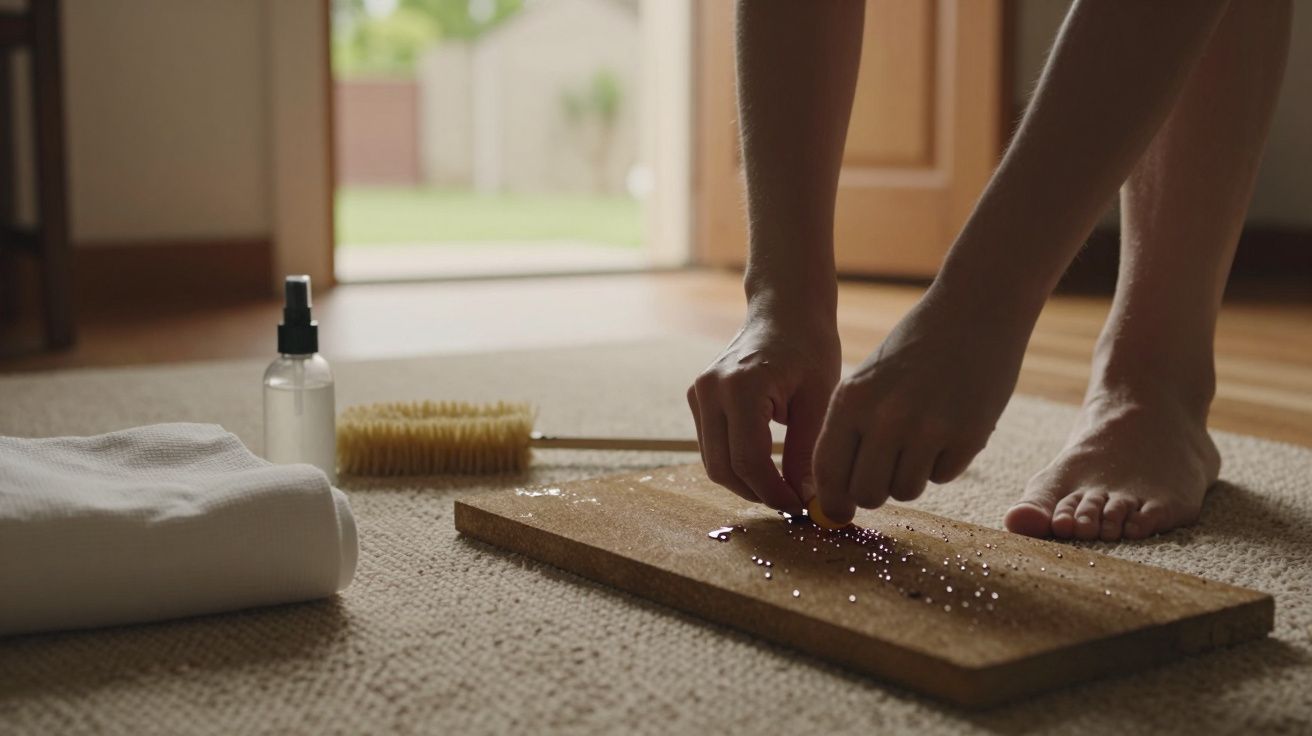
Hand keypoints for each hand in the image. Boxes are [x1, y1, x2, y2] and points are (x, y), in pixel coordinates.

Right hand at [688, 312, 840, 511]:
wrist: (785, 310)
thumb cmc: (809, 348)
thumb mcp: (819, 400)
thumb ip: (807, 452)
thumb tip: (807, 501)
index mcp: (741, 387)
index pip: (748, 460)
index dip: (774, 492)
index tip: (801, 507)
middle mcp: (709, 390)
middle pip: (723, 468)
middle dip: (758, 493)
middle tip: (793, 504)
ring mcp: (698, 394)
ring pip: (713, 462)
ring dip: (746, 483)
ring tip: (783, 488)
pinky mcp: (698, 399)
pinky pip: (712, 447)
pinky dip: (737, 464)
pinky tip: (768, 467)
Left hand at [813, 287, 1030, 523]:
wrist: (975, 311)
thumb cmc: (915, 349)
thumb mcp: (868, 381)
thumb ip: (850, 431)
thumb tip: (837, 496)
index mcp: (851, 400)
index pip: (829, 471)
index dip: (832, 501)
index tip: (839, 513)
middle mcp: (885, 418)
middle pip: (867, 494)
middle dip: (875, 492)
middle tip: (886, 473)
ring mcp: (928, 429)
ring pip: (905, 490)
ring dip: (911, 476)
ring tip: (921, 437)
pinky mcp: (967, 436)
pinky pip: (942, 476)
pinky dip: (944, 462)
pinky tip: (949, 424)